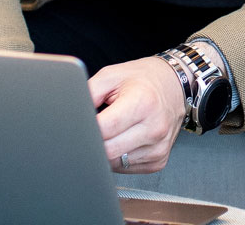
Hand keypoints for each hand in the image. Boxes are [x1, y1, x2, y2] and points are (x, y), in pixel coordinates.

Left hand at [88, 56, 185, 173]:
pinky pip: (126, 168)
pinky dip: (119, 156)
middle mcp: (155, 127)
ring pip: (115, 163)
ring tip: (115, 129)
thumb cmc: (142, 79)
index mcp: (143, 103)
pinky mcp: (159, 161)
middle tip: (96, 127)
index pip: (104, 130)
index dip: (87, 128)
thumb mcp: (111, 75)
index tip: (82, 124)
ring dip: (107, 150)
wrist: (175, 85)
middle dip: (95, 141)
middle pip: (108, 151)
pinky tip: (124, 139)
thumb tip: (70, 116)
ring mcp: (158, 147)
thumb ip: (88, 93)